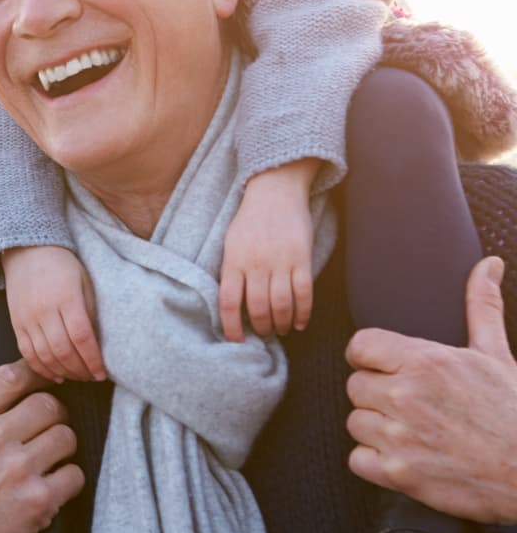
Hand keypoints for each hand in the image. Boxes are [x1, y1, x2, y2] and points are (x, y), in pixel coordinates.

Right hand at [0, 359, 82, 532]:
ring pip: (66, 436)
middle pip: (48, 403)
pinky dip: (68, 481)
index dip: (34, 375)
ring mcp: (15, 470)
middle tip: (45, 428)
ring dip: (62, 446)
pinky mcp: (36, 503)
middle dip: (51, 414)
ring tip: (49, 458)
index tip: (40, 382)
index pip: (13, 375)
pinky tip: (50, 488)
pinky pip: (74, 475)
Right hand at [2, 245, 105, 381]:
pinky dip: (41, 368)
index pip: (82, 337)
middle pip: (63, 351)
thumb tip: (97, 344)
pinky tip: (55, 374)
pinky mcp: (15, 323)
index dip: (93, 360)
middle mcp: (44, 310)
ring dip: (63, 372)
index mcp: (66, 298)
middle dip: (81, 370)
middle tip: (92, 376)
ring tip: (77, 376)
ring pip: (45, 356)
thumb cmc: (62, 265)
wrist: (28, 250)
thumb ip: (90, 312)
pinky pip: (27, 353)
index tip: (102, 373)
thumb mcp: (85, 281)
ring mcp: (27, 318)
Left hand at [219, 160, 317, 340]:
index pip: (228, 302)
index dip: (231, 326)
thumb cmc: (249, 220)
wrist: (275, 192)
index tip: (236, 340)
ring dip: (282, 324)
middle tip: (264, 334)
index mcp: (233, 260)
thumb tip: (230, 303)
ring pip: (282, 305)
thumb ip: (230, 270)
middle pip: (257, 308)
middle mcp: (255, 263)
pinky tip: (300, 323)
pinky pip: (304, 293)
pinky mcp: (301, 258)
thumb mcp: (230, 242)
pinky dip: (303, 313)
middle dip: (261, 327)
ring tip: (281, 330)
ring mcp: (280, 261)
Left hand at [345, 255, 516, 523]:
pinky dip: (376, 462)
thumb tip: (488, 264)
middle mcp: (405, 396)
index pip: (359, 346)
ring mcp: (399, 437)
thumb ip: (481, 305)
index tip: (390, 370)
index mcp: (424, 362)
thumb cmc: (513, 412)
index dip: (372, 359)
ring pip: (355, 422)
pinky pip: (358, 459)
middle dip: (378, 395)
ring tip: (414, 431)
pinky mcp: (398, 474)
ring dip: (378, 428)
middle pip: (355, 386)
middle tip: (411, 406)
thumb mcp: (496, 355)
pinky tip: (406, 457)